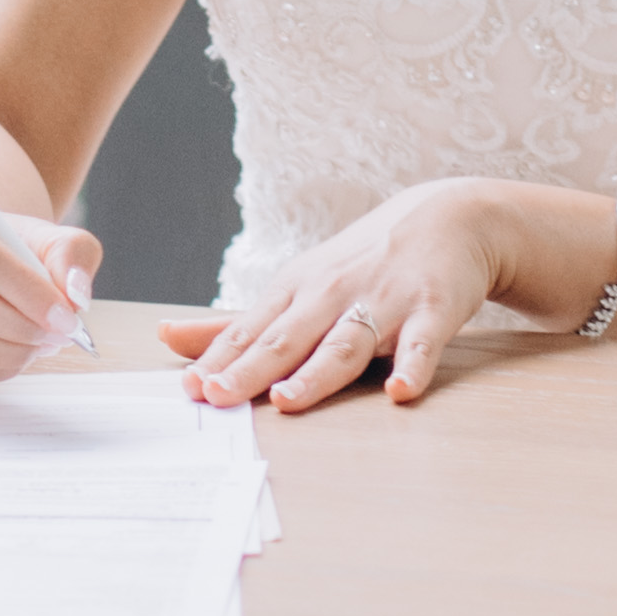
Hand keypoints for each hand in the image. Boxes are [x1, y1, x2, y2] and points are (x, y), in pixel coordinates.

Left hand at [166, 180, 528, 411]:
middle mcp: (333, 294)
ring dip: (317, 371)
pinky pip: (422, 343)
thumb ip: (236, 323)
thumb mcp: (297, 284)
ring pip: (346, 343)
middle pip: (288, 338)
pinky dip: (412, 366)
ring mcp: (384, 301)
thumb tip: (166, 338)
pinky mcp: (432, 310)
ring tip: (289, 399)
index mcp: (297, 290)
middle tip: (219, 396)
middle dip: (252, 368)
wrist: (450, 216)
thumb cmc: (361, 261)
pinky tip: (400, 390)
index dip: (220, 360)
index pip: (250, 331)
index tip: (189, 390)